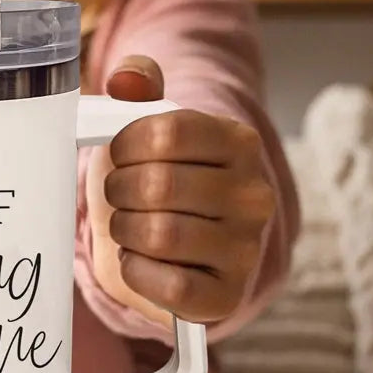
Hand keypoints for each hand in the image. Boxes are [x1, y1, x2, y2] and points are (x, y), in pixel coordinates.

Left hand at [85, 55, 275, 324]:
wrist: (192, 250)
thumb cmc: (166, 179)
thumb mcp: (156, 130)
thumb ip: (141, 91)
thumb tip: (128, 77)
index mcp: (240, 143)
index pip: (167, 131)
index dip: (126, 144)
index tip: (119, 156)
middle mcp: (254, 195)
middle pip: (157, 184)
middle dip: (119, 191)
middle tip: (118, 196)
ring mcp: (246, 249)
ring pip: (158, 234)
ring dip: (124, 231)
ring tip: (128, 226)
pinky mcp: (227, 295)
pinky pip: (168, 284)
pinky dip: (137, 272)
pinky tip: (138, 260)